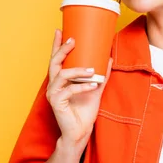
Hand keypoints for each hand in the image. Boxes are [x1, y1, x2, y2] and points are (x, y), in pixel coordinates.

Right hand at [45, 29, 111, 149]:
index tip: (60, 30)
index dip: (57, 45)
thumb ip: (100, 75)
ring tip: (91, 70)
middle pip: (54, 63)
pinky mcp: (57, 103)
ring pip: (61, 75)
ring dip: (77, 70)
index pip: (56, 59)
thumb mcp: (95, 89)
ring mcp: (53, 94)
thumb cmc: (84, 112)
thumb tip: (109, 57)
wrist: (80, 132)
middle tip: (73, 40)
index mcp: (60, 81)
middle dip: (63, 50)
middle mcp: (53, 85)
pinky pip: (69, 91)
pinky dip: (82, 87)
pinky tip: (93, 85)